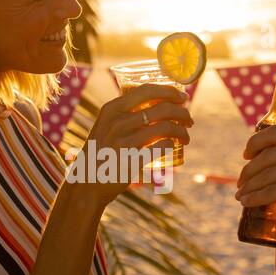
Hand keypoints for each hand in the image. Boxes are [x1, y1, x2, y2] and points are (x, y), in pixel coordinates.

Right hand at [69, 83, 191, 204]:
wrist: (87, 184)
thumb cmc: (102, 153)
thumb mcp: (106, 127)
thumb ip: (126, 114)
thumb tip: (160, 104)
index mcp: (112, 109)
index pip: (146, 90)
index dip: (169, 91)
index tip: (183, 97)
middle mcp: (117, 122)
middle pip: (161, 108)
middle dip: (182, 113)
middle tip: (189, 120)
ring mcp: (123, 141)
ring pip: (165, 128)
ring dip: (181, 131)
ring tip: (186, 137)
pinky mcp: (131, 160)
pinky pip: (161, 147)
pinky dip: (172, 145)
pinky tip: (174, 147)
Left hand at [234, 124, 275, 242]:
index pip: (275, 133)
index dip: (255, 143)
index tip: (246, 155)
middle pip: (267, 154)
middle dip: (249, 169)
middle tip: (241, 182)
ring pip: (267, 174)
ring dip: (249, 186)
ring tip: (241, 195)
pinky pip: (271, 191)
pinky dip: (255, 197)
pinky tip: (247, 202)